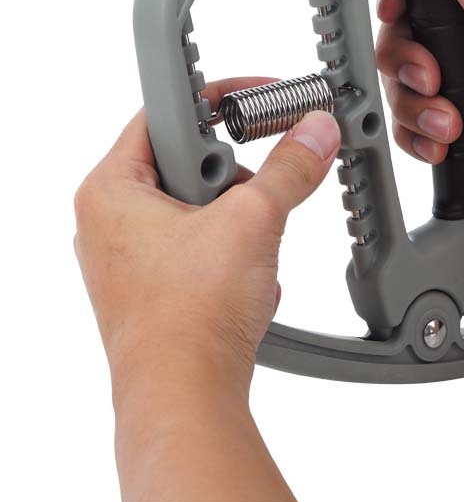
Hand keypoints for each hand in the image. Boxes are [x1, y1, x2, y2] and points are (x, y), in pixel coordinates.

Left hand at [74, 77, 340, 391]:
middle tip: (253, 194)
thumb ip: (291, 168)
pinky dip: (232, 249)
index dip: (216, 102)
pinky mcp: (157, 285)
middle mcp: (111, 221)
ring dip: (240, 218)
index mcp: (110, 190)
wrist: (186, 399)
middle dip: (237, 176)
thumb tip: (315, 133)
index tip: (258, 102)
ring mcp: (132, 257)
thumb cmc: (188, 318)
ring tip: (248, 247)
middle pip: (188, 161)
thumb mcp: (253, 220)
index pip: (164, 113)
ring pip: (200, 206)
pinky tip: (244, 277)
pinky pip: (202, 243)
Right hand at [376, 0, 463, 250]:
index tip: (396, 17)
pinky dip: (420, 137)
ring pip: (404, 85)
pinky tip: (446, 146)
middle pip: (406, 36)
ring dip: (417, 109)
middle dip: (407, 64)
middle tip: (435, 84)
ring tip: (453, 127)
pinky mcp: (461, 126)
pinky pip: (413, 125)